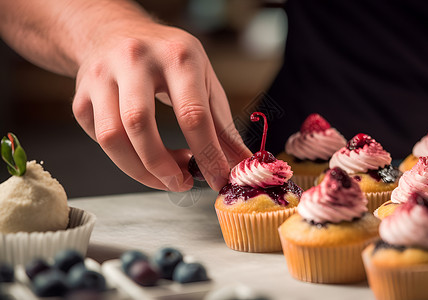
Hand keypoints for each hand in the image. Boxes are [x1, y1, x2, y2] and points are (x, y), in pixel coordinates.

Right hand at [72, 21, 250, 191]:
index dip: (207, 154)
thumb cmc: (167, 58)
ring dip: (140, 170)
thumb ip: (222, 124)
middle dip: (162, 167)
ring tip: (164, 175)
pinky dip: (122, 157)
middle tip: (181, 183)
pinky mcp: (80, 95)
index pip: (192, 114)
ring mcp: (101, 76)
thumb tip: (241, 163)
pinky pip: (99, 139)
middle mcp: (134, 60)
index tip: (218, 179)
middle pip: (139, 124)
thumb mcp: (204, 79)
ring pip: (111, 137)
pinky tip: (141, 152)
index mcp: (176, 56)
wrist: (116, 33)